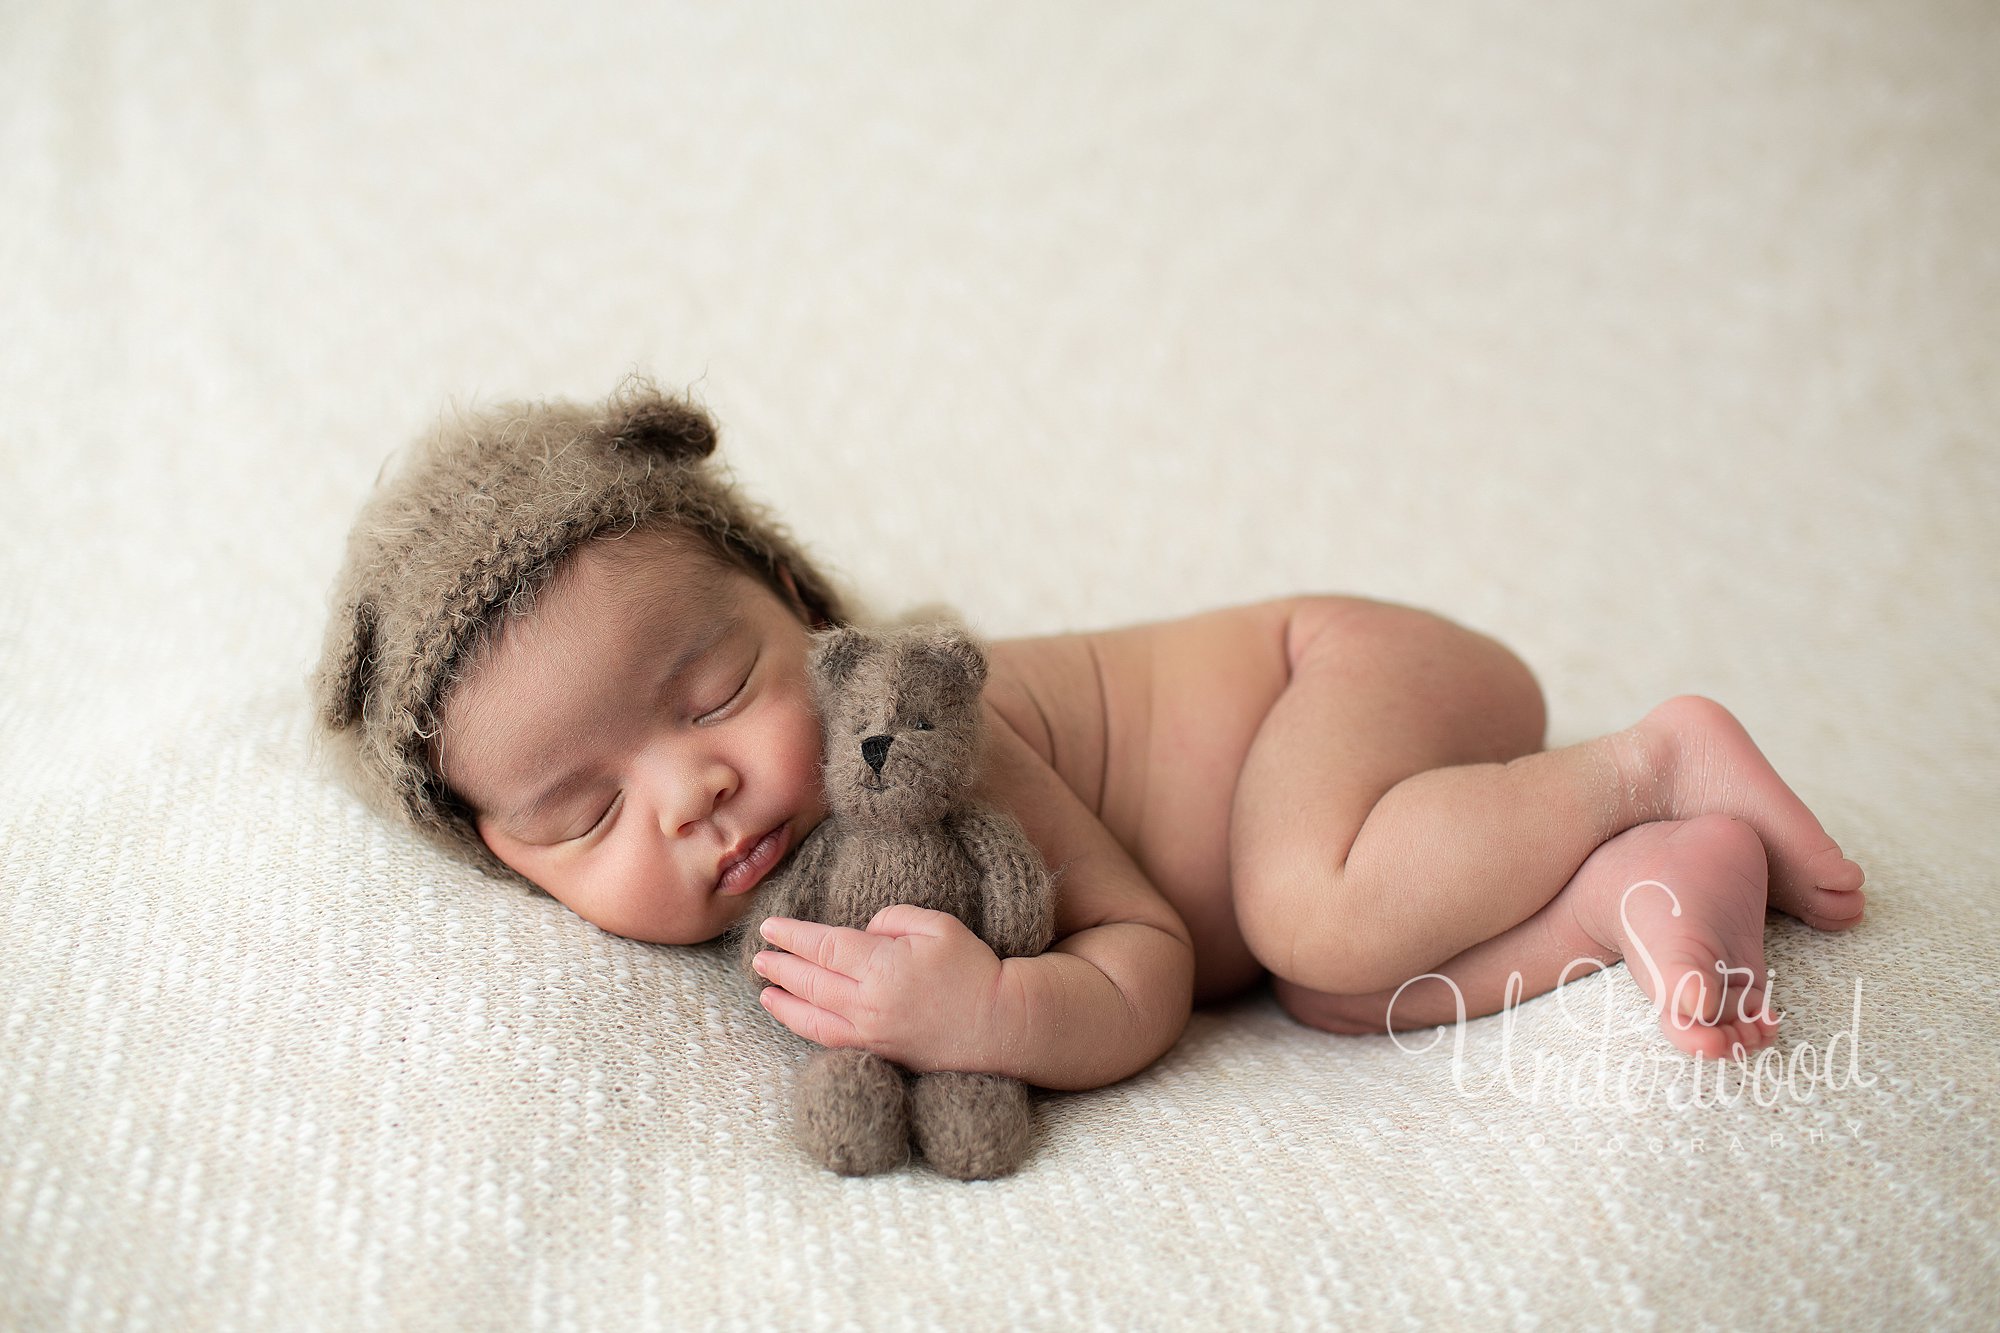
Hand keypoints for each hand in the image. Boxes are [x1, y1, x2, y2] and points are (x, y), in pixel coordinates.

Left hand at [751, 905, 1014, 1073]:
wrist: (1000, 1025)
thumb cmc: (973, 969)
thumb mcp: (938, 925)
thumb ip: (892, 919)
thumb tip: (862, 934)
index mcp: (883, 966)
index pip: (824, 947)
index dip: (793, 936)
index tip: (771, 927)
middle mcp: (869, 1003)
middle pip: (811, 982)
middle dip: (780, 966)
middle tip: (758, 956)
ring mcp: (872, 1033)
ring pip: (813, 1018)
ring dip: (784, 1002)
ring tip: (764, 991)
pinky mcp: (879, 1053)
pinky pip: (831, 1041)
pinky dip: (807, 1028)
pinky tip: (797, 1018)